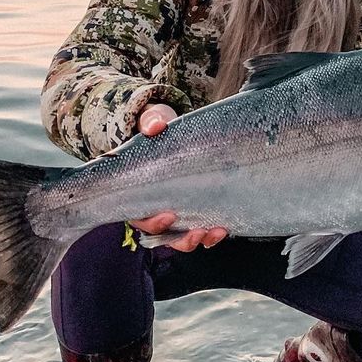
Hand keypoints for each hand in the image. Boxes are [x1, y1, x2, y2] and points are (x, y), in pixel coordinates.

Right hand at [130, 104, 227, 250]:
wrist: (173, 129)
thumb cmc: (157, 128)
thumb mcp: (152, 121)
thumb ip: (151, 123)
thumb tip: (156, 127)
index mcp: (137, 192)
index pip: (140, 216)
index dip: (153, 222)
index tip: (169, 215)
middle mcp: (154, 207)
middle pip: (163, 234)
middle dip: (181, 238)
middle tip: (198, 231)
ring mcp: (175, 211)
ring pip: (181, 238)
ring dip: (198, 240)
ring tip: (216, 232)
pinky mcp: (194, 209)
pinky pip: (199, 230)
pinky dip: (211, 234)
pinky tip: (224, 228)